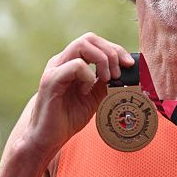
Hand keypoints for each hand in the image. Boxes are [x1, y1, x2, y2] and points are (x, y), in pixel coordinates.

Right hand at [23, 32, 133, 157]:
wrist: (48, 138)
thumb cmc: (69, 117)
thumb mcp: (96, 96)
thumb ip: (108, 82)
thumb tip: (128, 73)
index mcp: (71, 62)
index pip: (94, 42)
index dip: (115, 48)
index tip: (129, 64)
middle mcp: (61, 61)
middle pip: (88, 38)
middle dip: (110, 51)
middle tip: (119, 72)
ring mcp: (54, 69)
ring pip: (81, 46)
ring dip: (101, 60)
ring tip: (107, 79)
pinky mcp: (51, 81)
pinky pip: (75, 66)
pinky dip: (88, 77)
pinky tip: (86, 92)